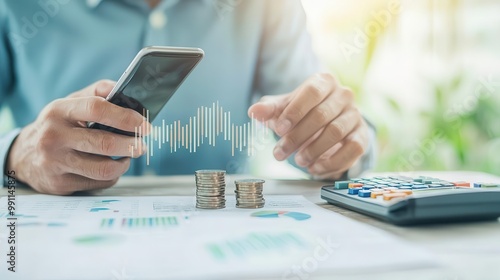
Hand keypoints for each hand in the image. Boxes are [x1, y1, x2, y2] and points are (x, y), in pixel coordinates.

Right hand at [7, 80, 149, 194]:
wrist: (24, 156)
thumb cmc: (57, 126)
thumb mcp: (69, 103)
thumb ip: (97, 92)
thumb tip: (125, 87)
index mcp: (59, 111)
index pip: (97, 109)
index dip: (125, 117)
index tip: (144, 124)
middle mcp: (54, 137)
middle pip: (104, 143)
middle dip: (131, 145)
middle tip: (142, 144)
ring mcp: (55, 163)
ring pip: (103, 169)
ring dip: (124, 164)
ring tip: (129, 156)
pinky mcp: (60, 184)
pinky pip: (98, 183)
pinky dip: (111, 176)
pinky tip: (111, 167)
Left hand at [248, 73, 368, 179]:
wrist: (327, 123)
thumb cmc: (303, 113)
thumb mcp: (284, 109)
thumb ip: (269, 110)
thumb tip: (254, 111)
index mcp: (324, 82)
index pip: (311, 92)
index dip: (295, 111)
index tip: (279, 130)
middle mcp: (343, 95)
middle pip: (321, 115)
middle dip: (297, 137)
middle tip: (280, 153)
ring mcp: (355, 115)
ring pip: (336, 132)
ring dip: (314, 150)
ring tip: (298, 161)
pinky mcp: (362, 135)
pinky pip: (352, 149)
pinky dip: (332, 162)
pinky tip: (315, 169)